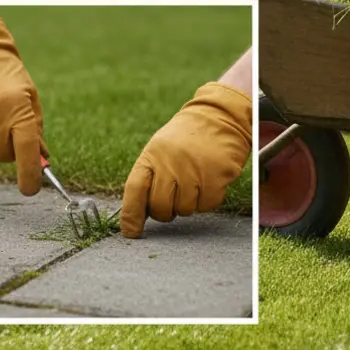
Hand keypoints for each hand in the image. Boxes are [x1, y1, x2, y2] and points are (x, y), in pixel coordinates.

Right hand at [0, 15, 46, 195]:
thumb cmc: (8, 76)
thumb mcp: (30, 97)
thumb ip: (35, 128)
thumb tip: (40, 159)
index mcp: (18, 112)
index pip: (26, 153)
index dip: (30, 175)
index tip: (30, 189)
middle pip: (2, 155)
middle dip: (8, 148)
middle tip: (7, 127)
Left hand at [120, 83, 251, 237]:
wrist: (218, 117)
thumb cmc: (186, 139)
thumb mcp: (160, 149)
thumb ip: (150, 177)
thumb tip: (137, 214)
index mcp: (152, 155)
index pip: (135, 189)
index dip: (130, 215)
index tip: (131, 233)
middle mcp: (170, 163)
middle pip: (160, 207)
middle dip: (164, 212)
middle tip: (171, 201)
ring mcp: (193, 170)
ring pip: (184, 210)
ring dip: (188, 204)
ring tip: (193, 184)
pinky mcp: (216, 177)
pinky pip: (206, 206)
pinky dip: (207, 201)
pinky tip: (208, 183)